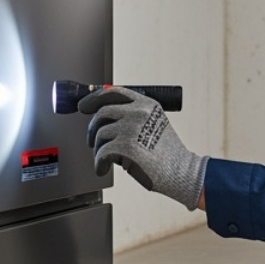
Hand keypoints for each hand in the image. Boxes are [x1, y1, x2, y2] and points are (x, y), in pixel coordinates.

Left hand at [79, 88, 206, 210]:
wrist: (181, 171)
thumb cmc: (167, 153)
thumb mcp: (153, 125)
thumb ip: (132, 117)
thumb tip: (103, 118)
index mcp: (146, 104)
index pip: (114, 92)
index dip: (95, 98)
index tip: (83, 106)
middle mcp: (138, 112)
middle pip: (102, 112)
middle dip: (93, 128)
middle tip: (92, 141)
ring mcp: (131, 128)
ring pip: (100, 134)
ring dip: (99, 149)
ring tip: (106, 159)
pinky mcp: (126, 146)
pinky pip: (101, 153)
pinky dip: (99, 163)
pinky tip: (103, 168)